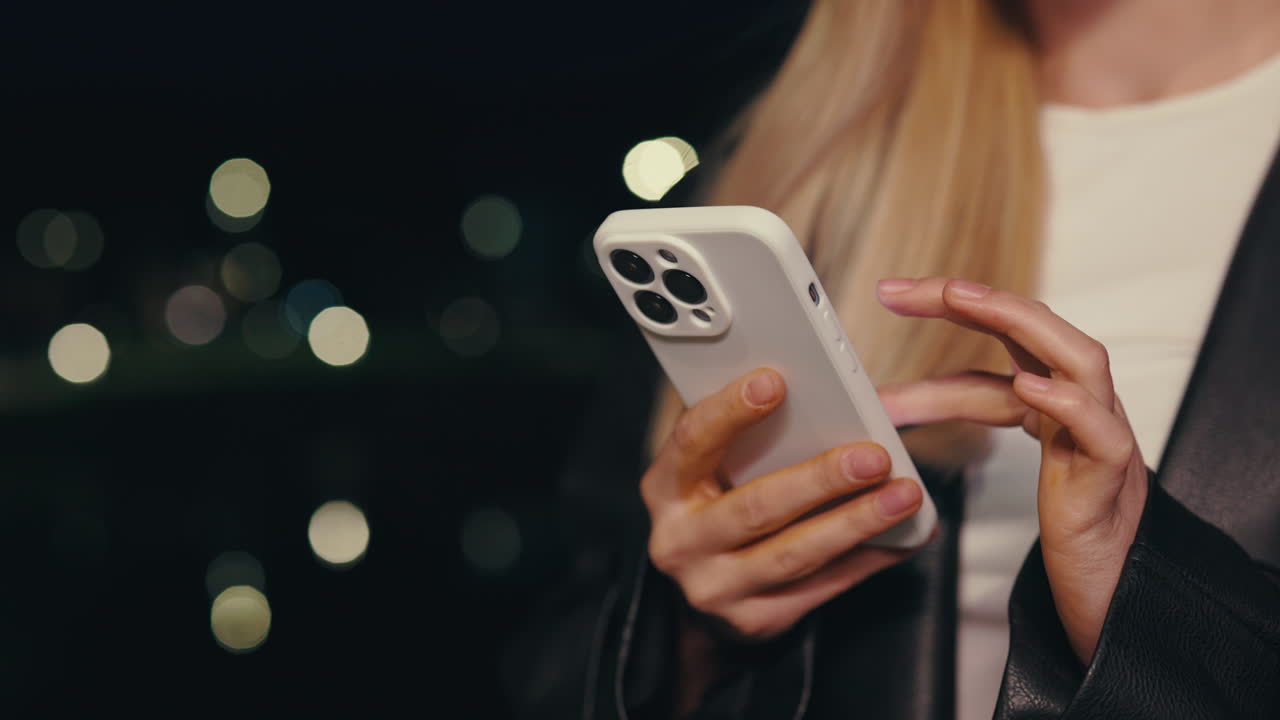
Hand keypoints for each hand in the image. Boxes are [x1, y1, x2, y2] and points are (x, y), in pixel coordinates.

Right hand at [642, 368, 924, 641]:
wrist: (707, 587)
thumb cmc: (721, 503)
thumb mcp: (717, 467)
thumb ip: (757, 434)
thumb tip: (834, 400)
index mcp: (666, 487)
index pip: (693, 441)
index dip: (730, 411)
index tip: (774, 382)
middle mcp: (680, 540)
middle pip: (755, 507)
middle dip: (820, 480)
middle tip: (874, 456)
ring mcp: (714, 586)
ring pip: (794, 553)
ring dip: (857, 522)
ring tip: (904, 495)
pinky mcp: (753, 619)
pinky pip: (821, 587)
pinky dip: (868, 558)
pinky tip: (903, 535)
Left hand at [876, 276, 1149, 663]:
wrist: (1112, 579)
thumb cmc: (1066, 511)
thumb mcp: (1003, 442)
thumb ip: (964, 407)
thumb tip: (890, 395)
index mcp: (1054, 389)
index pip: (1004, 330)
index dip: (948, 306)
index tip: (890, 292)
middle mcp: (1081, 398)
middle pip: (1036, 327)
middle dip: (972, 298)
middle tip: (903, 291)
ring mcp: (1102, 432)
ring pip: (1081, 359)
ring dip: (1020, 323)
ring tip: (963, 302)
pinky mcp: (1111, 475)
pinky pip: (1101, 430)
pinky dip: (1068, 403)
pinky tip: (1030, 388)